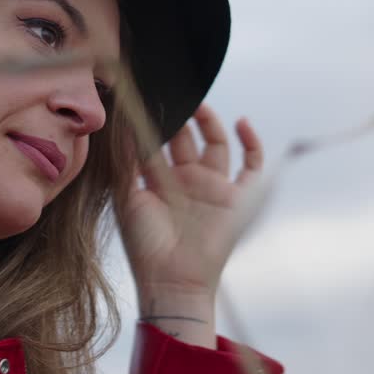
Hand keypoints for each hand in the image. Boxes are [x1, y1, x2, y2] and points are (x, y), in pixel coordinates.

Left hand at [114, 105, 264, 345]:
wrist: (172, 280)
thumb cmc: (145, 245)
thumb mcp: (128, 198)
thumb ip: (125, 163)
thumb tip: (120, 125)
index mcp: (161, 181)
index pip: (159, 141)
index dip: (154, 121)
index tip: (147, 97)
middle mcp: (188, 180)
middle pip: (186, 137)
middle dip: (178, 116)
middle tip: (169, 93)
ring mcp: (214, 187)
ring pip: (215, 143)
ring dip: (208, 121)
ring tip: (196, 102)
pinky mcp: (238, 197)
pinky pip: (252, 165)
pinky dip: (252, 142)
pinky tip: (242, 122)